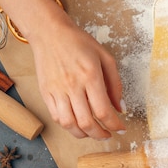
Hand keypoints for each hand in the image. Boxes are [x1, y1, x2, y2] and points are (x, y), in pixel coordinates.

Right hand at [29, 19, 125, 138]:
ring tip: (93, 132)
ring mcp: (57, 90)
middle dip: (100, 135)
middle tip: (107, 135)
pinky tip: (77, 124)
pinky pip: (57, 117)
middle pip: (86, 122)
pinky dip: (69, 126)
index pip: (103, 111)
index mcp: (90, 75)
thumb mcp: (105, 58)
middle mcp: (72, 85)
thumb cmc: (78, 43)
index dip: (114, 125)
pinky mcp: (46, 93)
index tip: (121, 128)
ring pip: (69, 124)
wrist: (49, 32)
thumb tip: (120, 108)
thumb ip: (115, 84)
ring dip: (84, 135)